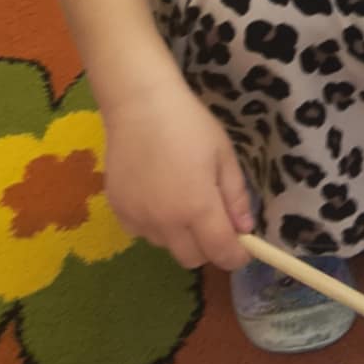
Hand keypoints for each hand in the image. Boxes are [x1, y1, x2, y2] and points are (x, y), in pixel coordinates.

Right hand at [101, 82, 254, 271]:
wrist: (140, 104)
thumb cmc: (189, 124)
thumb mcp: (224, 156)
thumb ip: (236, 197)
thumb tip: (244, 229)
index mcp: (198, 208)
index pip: (221, 253)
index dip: (236, 257)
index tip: (243, 248)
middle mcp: (166, 222)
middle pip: (192, 259)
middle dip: (208, 248)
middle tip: (213, 221)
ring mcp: (138, 217)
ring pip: (166, 246)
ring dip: (179, 235)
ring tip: (180, 201)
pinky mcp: (118, 209)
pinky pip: (141, 232)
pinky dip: (154, 225)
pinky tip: (156, 196)